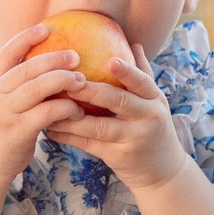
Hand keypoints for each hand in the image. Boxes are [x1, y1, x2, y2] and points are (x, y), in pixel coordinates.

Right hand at [0, 24, 88, 182]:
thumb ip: (13, 87)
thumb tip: (42, 67)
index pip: (7, 53)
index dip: (27, 37)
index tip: (47, 27)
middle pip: (27, 68)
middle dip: (54, 58)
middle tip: (76, 55)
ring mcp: (4, 113)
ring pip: (37, 88)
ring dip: (63, 80)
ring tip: (82, 80)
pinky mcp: (17, 132)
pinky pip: (47, 113)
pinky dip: (65, 107)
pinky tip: (78, 109)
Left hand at [44, 46, 191, 191]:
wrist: (163, 172)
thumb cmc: (153, 129)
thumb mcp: (154, 103)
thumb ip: (143, 75)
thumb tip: (132, 43)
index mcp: (154, 99)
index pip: (142, 81)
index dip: (127, 71)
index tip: (110, 60)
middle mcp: (147, 117)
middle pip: (120, 101)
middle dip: (93, 91)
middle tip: (70, 81)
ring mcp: (133, 139)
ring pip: (99, 126)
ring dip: (72, 117)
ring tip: (50, 106)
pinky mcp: (118, 156)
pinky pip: (89, 145)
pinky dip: (69, 136)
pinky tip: (51, 129)